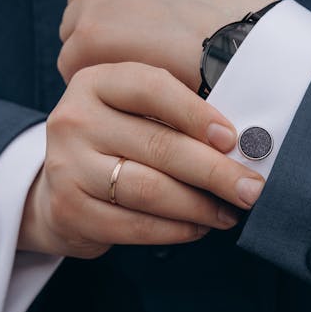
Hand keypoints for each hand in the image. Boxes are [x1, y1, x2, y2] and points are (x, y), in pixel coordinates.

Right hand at [18, 62, 266, 258]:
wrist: (58, 190)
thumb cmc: (116, 144)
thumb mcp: (134, 113)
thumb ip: (176, 116)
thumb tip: (243, 143)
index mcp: (95, 82)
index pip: (151, 88)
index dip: (196, 113)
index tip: (233, 140)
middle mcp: (74, 119)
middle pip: (158, 146)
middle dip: (215, 171)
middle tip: (251, 189)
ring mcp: (66, 165)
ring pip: (150, 190)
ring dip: (200, 206)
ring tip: (229, 212)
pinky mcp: (69, 209)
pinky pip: (135, 225)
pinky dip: (176, 229)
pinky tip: (199, 227)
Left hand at [58, 0, 277, 90]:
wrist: (245, 42)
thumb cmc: (237, 11)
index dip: (120, 5)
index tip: (138, 27)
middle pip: (83, 1)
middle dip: (105, 28)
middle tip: (139, 56)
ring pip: (75, 34)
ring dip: (99, 55)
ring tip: (140, 73)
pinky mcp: (87, 36)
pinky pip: (74, 65)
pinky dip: (98, 80)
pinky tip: (129, 89)